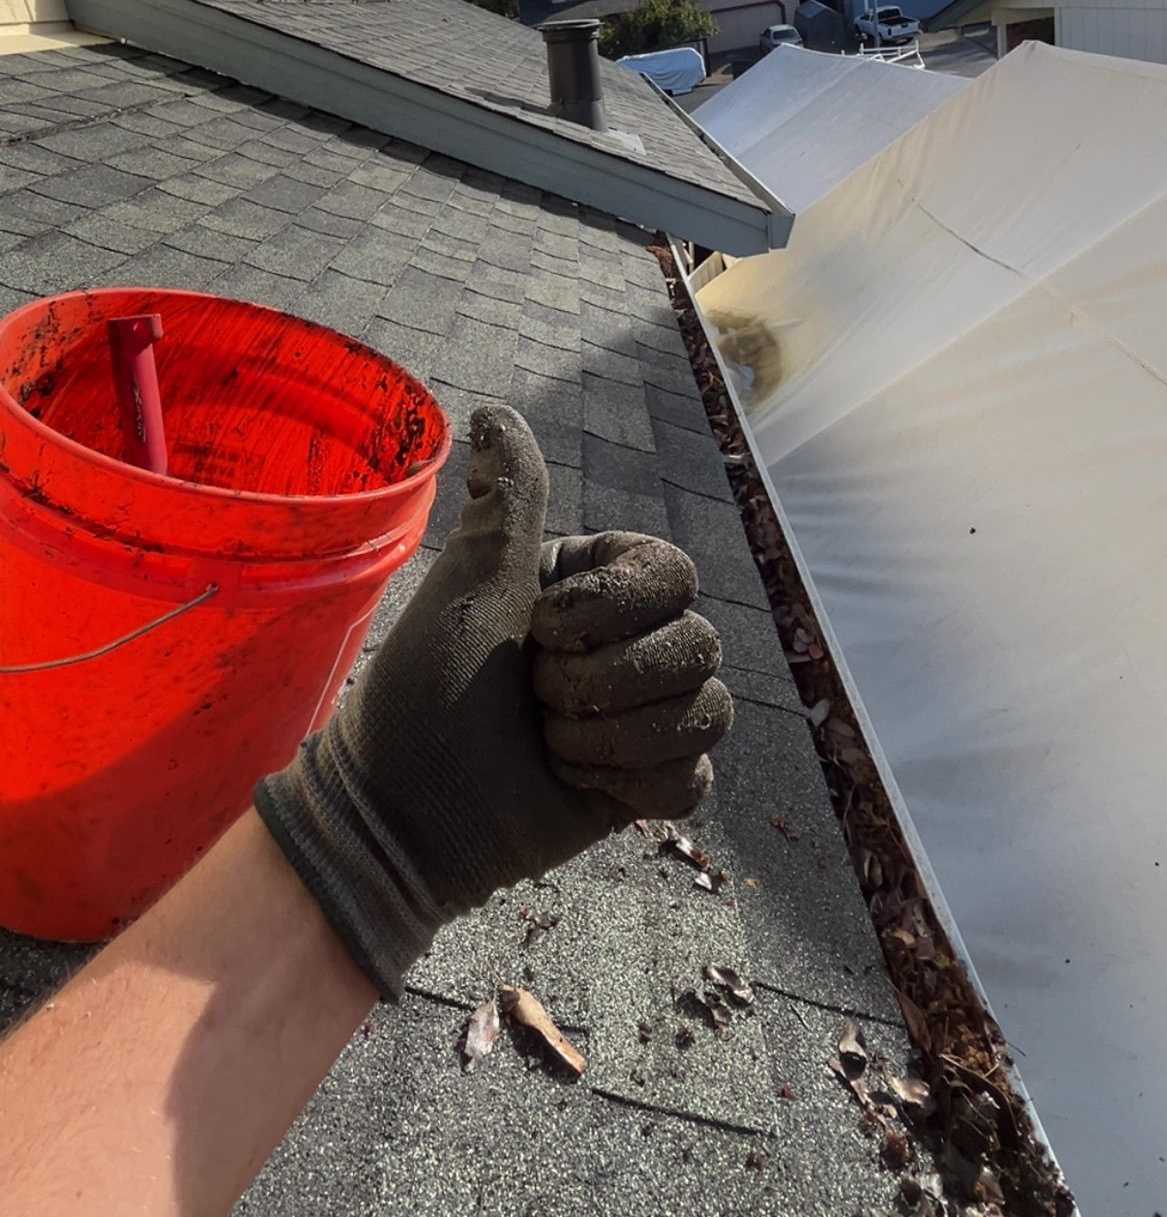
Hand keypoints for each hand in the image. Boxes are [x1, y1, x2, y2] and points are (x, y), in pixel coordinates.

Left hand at [256, 405, 731, 998]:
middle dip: (605, 681)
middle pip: (700, 644)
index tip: (541, 627)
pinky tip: (580, 786)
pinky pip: (694, 779)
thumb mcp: (474, 580)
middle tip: (535, 696)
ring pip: (707, 712)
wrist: (408, 808)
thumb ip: (511, 497)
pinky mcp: (648, 784)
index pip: (675, 572)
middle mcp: (630, 643)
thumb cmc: (427, 686)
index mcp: (597, 587)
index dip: (614, 609)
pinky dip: (634, 784)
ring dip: (614, 737)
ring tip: (549, 746)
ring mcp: (644, 715)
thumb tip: (494, 409)